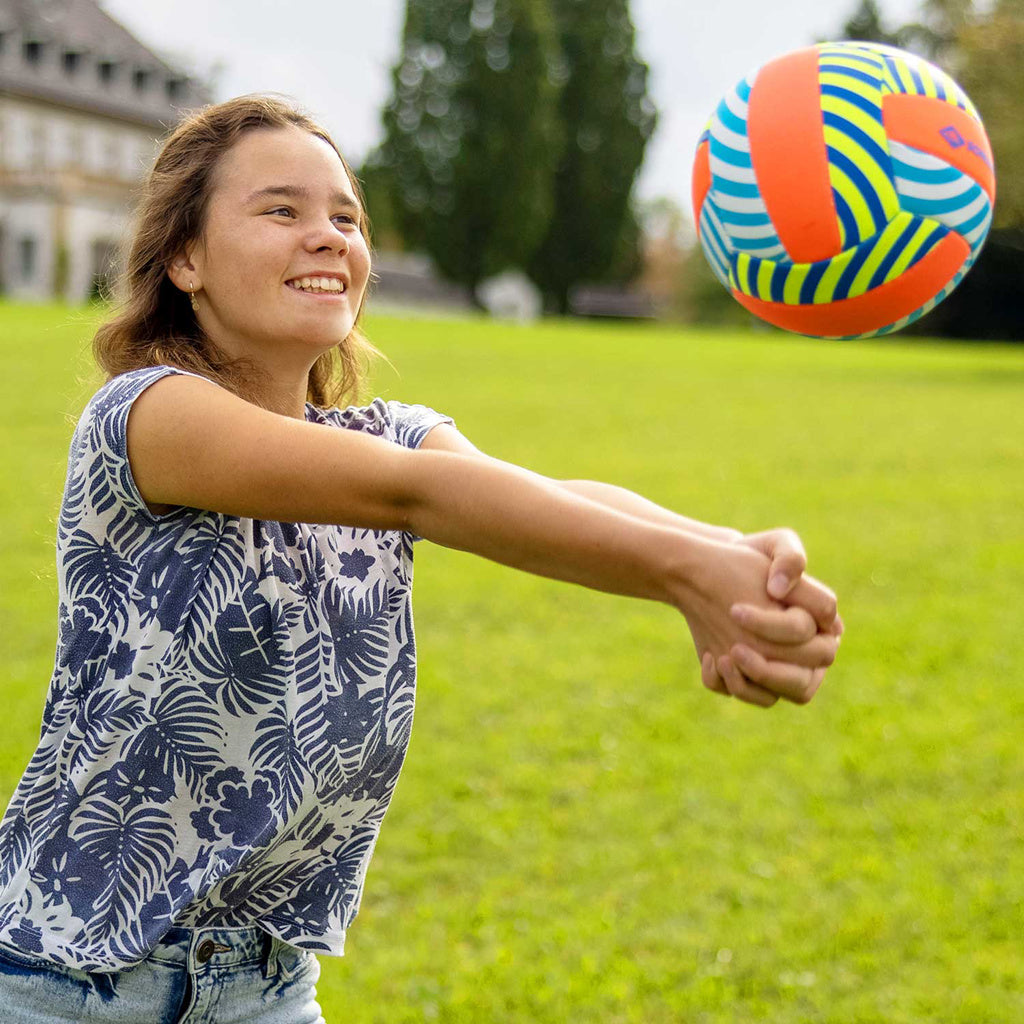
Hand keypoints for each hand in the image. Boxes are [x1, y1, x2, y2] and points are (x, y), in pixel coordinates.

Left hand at [675, 537, 838, 707]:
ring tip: (723, 657)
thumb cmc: (751, 559)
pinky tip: (710, 657)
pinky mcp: (754, 680)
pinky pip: (747, 697)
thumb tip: (780, 590)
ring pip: (774, 697)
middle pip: (803, 683)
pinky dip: (728, 684)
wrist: (715, 576)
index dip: (778, 630)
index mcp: (823, 627)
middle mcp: (807, 657)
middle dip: (768, 669)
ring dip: (749, 684)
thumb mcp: (773, 544)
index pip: (819, 645)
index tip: (736, 610)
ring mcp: (779, 672)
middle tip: (734, 647)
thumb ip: (789, 557)